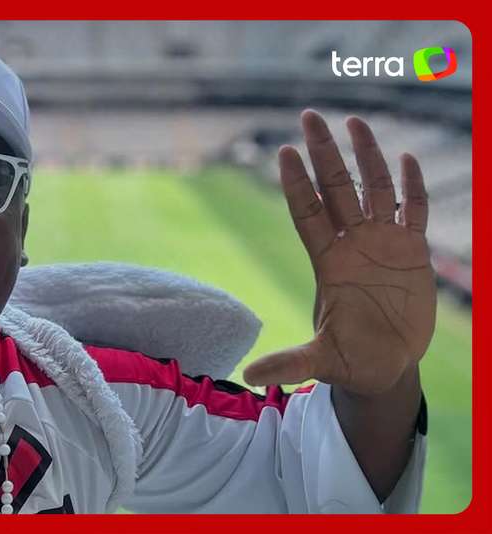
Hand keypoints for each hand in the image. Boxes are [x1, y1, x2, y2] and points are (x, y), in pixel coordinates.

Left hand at [243, 109, 436, 396]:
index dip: (297, 184)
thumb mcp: (321, 361)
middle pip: (336, 189)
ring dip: (367, 157)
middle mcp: (352, 245)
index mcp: (329, 263)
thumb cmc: (349, 361)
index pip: (309, 213)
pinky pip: (414, 212)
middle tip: (309, 116)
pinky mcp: (413, 252)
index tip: (283, 152)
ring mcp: (383, 244)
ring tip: (354, 121)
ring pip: (374, 190)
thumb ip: (290, 363)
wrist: (385, 367)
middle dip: (325, 154)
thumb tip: (247, 376)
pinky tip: (406, 159)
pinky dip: (412, 188)